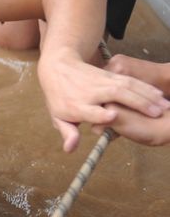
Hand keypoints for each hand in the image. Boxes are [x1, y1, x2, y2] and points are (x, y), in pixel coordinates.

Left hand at [37, 53, 169, 151]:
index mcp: (76, 105)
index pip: (90, 111)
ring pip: (126, 86)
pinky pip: (129, 80)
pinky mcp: (109, 74)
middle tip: (156, 113)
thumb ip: (68, 132)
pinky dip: (145, 86)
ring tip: (164, 105)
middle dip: (136, 102)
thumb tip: (70, 150)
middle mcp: (91, 92)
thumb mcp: (58, 116)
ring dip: (146, 95)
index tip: (112, 116)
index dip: (100, 114)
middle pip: (115, 95)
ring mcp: (101, 81)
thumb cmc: (59, 97)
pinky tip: (158, 92)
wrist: (58, 66)